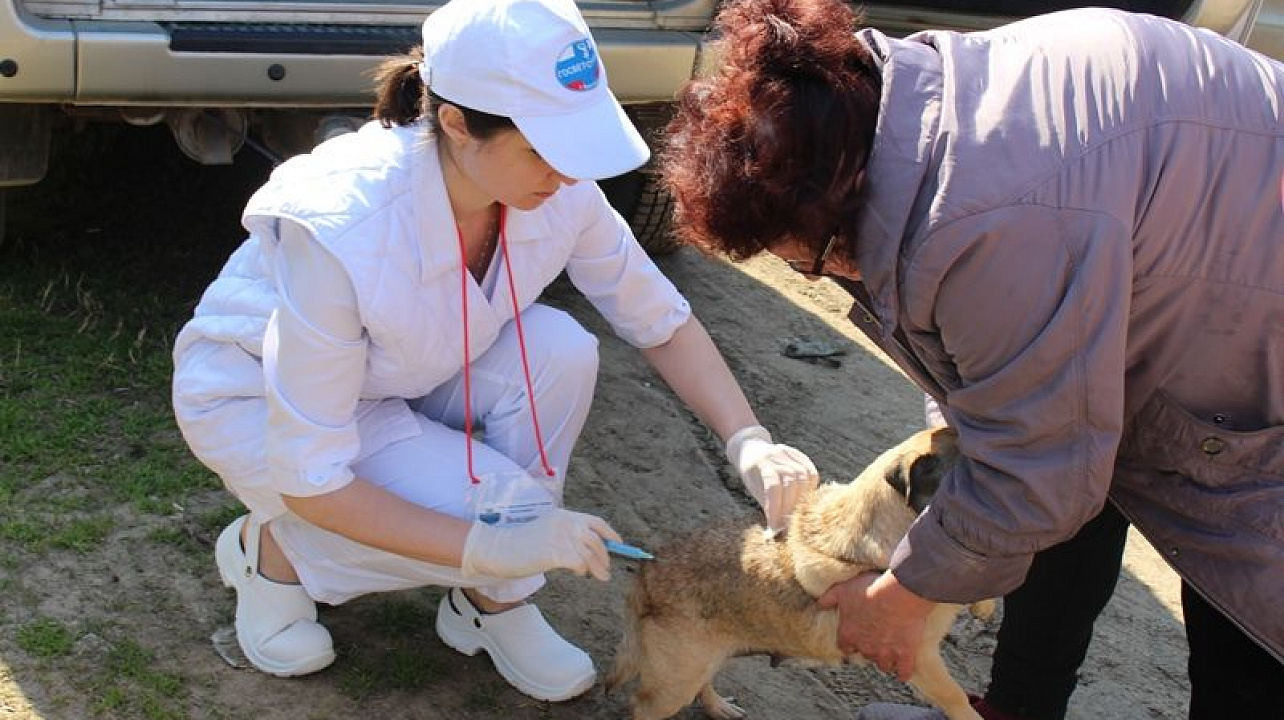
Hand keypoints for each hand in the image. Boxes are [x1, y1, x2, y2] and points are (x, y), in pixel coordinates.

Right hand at [461, 508, 621, 581]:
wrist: (498, 549)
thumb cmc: (520, 545)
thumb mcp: (547, 533)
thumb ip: (567, 537)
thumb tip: (590, 552)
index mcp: (563, 516)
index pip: (595, 522)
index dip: (610, 533)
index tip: (619, 544)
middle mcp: (565, 523)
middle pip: (596, 539)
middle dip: (605, 556)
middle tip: (606, 569)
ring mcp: (560, 537)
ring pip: (591, 553)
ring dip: (599, 567)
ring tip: (601, 577)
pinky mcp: (554, 552)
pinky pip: (579, 563)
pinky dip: (583, 570)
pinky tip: (578, 573)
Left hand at [725, 425, 818, 533]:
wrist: (751, 447)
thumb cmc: (752, 474)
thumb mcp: (754, 488)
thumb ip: (767, 504)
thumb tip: (776, 531)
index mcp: (760, 463)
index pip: (772, 486)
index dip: (776, 508)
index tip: (776, 526)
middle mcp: (775, 455)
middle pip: (790, 481)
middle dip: (790, 506)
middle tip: (788, 525)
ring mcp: (788, 453)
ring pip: (803, 476)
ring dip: (802, 499)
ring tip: (798, 515)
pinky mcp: (799, 454)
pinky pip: (811, 471)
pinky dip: (811, 487)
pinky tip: (807, 499)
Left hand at [817, 571, 932, 680]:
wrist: (898, 594)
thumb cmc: (870, 590)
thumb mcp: (843, 589)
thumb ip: (829, 598)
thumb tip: (819, 605)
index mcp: (848, 633)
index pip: (844, 646)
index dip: (851, 642)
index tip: (856, 637)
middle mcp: (865, 647)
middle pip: (865, 655)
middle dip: (870, 648)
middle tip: (877, 637)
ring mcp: (885, 653)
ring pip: (883, 665)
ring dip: (886, 660)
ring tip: (891, 652)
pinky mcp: (904, 654)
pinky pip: (903, 672)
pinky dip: (903, 672)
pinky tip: (903, 671)